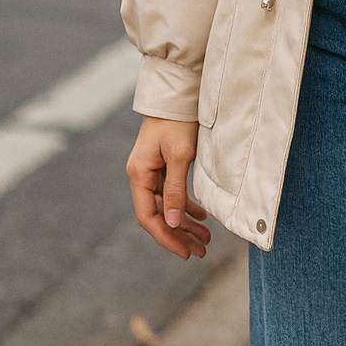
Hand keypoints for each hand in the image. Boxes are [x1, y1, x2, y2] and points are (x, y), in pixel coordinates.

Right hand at [126, 116, 210, 259]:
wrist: (177, 92)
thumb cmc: (178, 121)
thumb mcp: (180, 156)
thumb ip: (175, 190)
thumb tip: (173, 223)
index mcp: (139, 174)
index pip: (149, 217)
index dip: (167, 237)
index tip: (186, 252)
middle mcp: (141, 175)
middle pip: (158, 214)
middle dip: (179, 234)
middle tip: (202, 251)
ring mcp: (151, 170)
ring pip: (167, 205)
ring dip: (185, 223)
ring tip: (205, 239)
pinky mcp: (162, 164)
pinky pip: (172, 192)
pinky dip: (186, 205)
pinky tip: (201, 216)